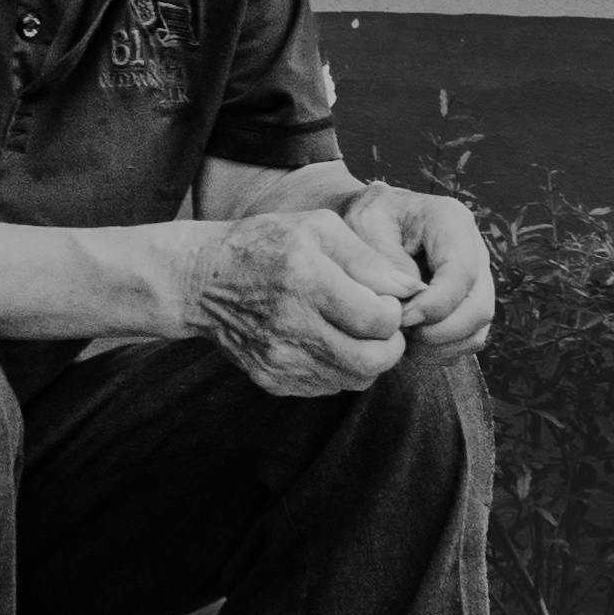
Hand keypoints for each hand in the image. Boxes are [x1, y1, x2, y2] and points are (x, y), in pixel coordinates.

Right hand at [180, 210, 421, 395]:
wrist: (202, 282)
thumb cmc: (265, 245)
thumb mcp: (317, 228)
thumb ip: (368, 258)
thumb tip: (411, 290)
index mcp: (307, 281)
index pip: (380, 321)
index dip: (394, 312)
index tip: (382, 299)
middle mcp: (293, 326)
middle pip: (373, 361)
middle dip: (389, 344)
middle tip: (378, 323)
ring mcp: (281, 360)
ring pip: (355, 379)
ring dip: (366, 358)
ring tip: (350, 330)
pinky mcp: (273, 380)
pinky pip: (328, 387)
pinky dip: (337, 368)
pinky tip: (322, 341)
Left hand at [341, 185, 495, 352]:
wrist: (368, 225)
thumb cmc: (364, 222)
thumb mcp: (363, 225)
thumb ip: (383, 259)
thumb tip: (410, 297)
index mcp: (451, 221)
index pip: (460, 273)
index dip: (433, 305)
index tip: (400, 318)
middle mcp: (473, 251)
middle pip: (478, 308)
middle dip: (439, 332)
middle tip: (400, 335)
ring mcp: (475, 279)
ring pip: (476, 329)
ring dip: (439, 346)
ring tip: (401, 340)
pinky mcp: (468, 303)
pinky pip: (468, 340)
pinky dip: (440, 351)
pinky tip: (409, 344)